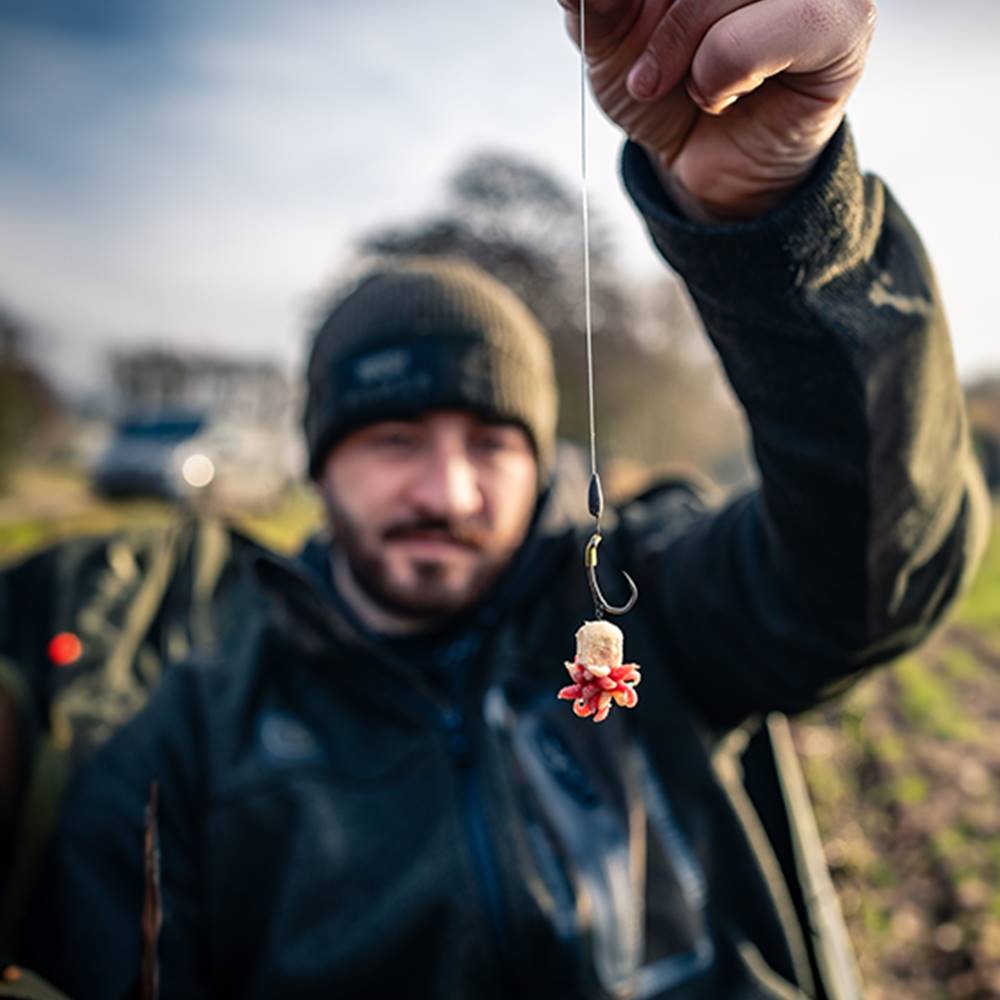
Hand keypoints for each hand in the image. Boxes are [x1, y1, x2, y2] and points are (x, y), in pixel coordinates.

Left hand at [559, 0, 876, 221]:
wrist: (698, 168)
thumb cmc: (664, 93)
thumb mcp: (610, 42)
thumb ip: (598, 2)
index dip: (647, 6)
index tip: (621, 27)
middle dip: (661, 28)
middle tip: (648, 78)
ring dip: (690, 54)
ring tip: (695, 89)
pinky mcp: (845, 20)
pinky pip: (783, 22)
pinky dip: (729, 70)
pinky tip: (727, 94)